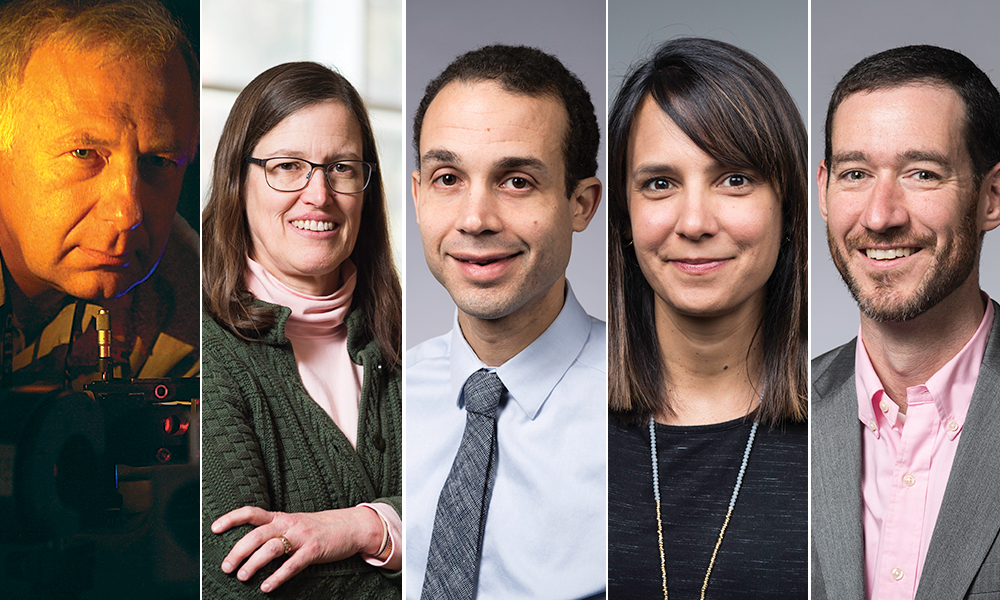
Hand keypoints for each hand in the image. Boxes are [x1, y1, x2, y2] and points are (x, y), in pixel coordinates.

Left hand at [211, 505, 383, 592]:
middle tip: (226, 566)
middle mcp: (289, 524)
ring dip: (253, 563)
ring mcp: (302, 536)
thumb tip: (250, 549)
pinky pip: (292, 565)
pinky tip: (267, 587)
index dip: (232, 519)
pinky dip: (277, 577)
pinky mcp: (314, 550)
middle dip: (238, 551)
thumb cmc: (321, 528)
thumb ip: (276, 532)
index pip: (252, 512)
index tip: (214, 529)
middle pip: (257, 534)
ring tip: (242, 576)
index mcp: (282, 517)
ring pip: (271, 548)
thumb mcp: (296, 524)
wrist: (352, 526)